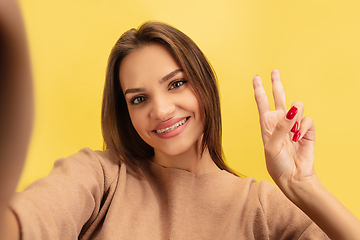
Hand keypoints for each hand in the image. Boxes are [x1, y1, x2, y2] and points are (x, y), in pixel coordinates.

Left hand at [253, 70, 315, 190]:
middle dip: (276, 84)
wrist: (293, 177)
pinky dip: (303, 128)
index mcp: (267, 124)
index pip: (262, 103)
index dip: (259, 89)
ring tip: (292, 134)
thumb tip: (292, 108)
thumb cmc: (277, 164)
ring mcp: (293, 126)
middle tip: (274, 71)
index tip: (256, 77)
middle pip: (279, 97)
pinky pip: (307, 120)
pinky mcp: (306, 131)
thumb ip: (281, 126)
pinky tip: (299, 138)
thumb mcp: (272, 145)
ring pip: (296, 108)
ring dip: (294, 118)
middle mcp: (280, 122)